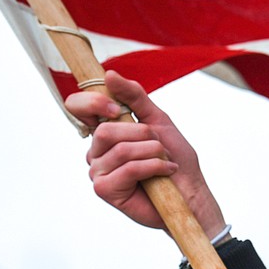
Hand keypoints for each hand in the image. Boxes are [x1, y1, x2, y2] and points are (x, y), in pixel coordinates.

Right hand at [64, 71, 226, 237]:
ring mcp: (98, 172)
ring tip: (165, 161)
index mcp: (104, 133)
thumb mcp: (158, 121)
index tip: (119, 109)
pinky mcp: (105, 191)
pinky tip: (165, 173)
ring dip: (153, 152)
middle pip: (105, 130)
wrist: (191, 193)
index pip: (77, 107)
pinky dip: (154, 167)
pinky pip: (128, 169)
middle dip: (142, 134)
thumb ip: (135, 98)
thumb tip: (109, 75)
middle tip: (159, 145)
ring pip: (121, 149)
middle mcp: (96, 152)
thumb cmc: (175, 159)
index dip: (93, 103)